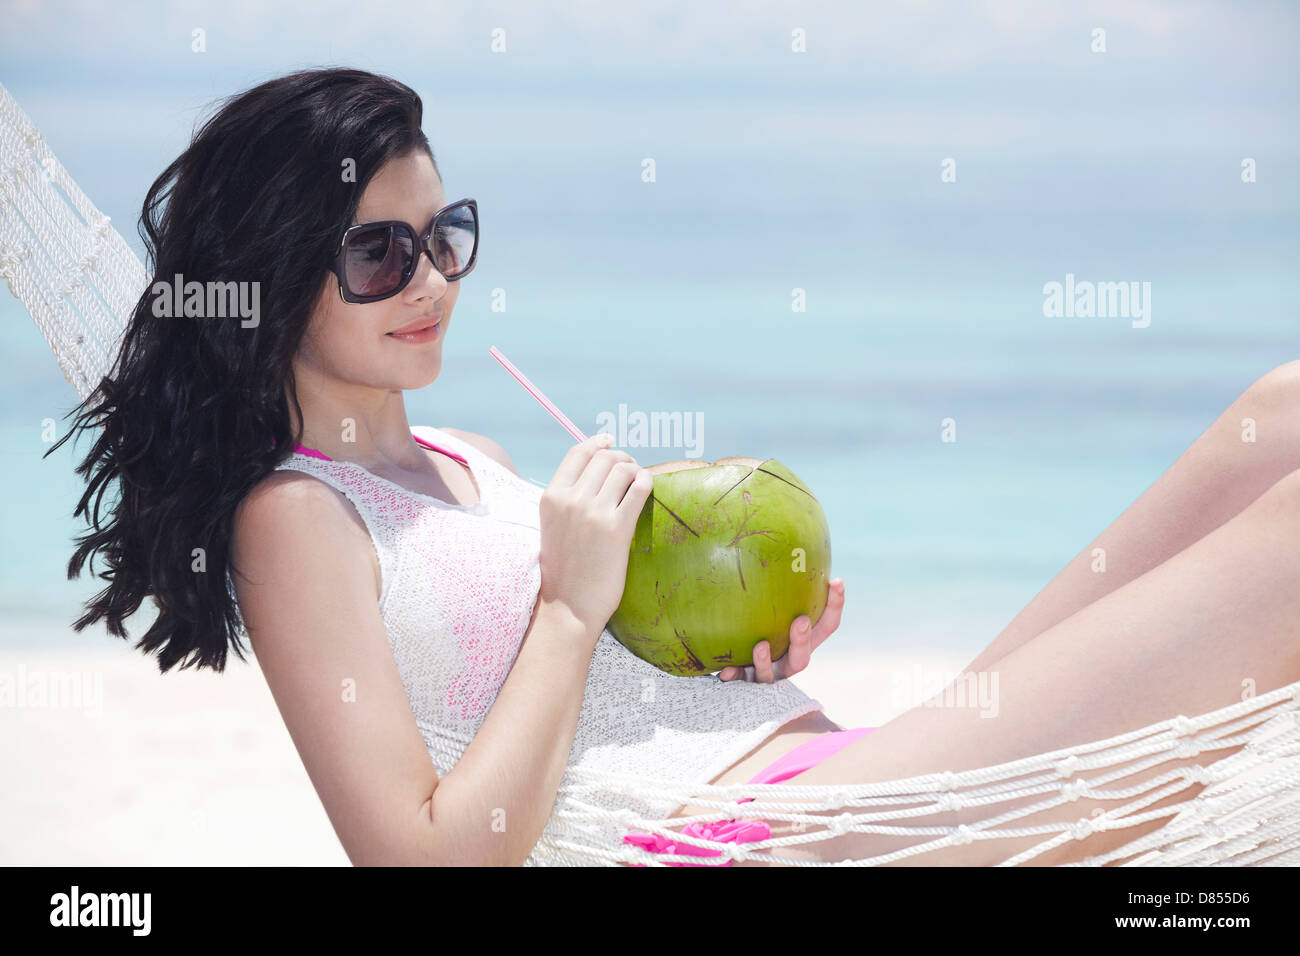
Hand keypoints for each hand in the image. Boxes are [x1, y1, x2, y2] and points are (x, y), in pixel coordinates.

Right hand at [537, 434, 652, 641]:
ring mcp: (594, 513)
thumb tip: (595, 470)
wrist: (568, 607)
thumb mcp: (552, 525)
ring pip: (623, 468)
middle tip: (628, 469)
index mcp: (551, 497)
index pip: (578, 453)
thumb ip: (567, 498)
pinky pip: (639, 488)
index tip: (609, 440)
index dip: (597, 442)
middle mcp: (571, 500)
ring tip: (637, 480)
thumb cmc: (563, 569)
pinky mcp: (618, 529)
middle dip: (620, 458)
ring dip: (635, 470)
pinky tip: (645, 487)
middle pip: (604, 458)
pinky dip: (646, 482)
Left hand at [718, 577, 844, 682]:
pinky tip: (726, 671)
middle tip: (800, 620)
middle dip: (803, 640)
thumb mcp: (768, 608)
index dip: (835, 606)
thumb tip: (772, 544)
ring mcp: (768, 675)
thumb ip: (777, 590)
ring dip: (767, 660)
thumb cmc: (758, 626)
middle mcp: (788, 660)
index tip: (836, 581)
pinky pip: (739, 682)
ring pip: (773, 674)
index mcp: (801, 642)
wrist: (733, 667)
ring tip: (761, 645)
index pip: (826, 626)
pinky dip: (734, 674)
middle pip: (802, 657)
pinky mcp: (745, 684)